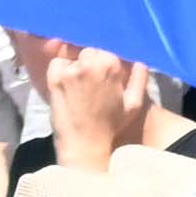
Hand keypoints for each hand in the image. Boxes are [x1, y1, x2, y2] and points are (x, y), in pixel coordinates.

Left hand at [27, 42, 161, 159]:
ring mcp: (71, 70)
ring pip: (74, 56)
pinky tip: (66, 85)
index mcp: (112, 66)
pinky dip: (60, 70)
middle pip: (90, 51)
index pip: (108, 51)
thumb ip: (139, 80)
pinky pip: (57, 62)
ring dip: (75, 66)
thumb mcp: (133, 105)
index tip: (104, 74)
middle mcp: (91, 63)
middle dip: (91, 62)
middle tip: (90, 81)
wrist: (84, 145)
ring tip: (78, 85)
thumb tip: (140, 62)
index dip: (106, 62)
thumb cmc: (110, 127)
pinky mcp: (55, 77)